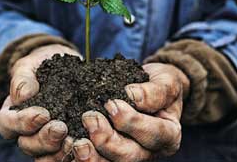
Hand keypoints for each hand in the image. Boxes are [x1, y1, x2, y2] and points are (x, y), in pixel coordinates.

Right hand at [0, 44, 81, 160]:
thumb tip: (24, 95)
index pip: (8, 125)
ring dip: (60, 151)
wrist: (65, 68)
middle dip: (44, 139)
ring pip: (47, 156)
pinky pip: (68, 154)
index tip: (42, 114)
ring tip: (76, 141)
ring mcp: (48, 141)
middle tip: (61, 128)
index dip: (23, 123)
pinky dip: (77, 153)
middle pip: (28, 145)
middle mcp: (27, 133)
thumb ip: (23, 78)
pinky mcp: (68, 142)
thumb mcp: (30, 65)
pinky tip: (89, 145)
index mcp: (12, 115)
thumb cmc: (42, 66)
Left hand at [73, 63, 188, 161]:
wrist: (151, 90)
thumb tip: (132, 95)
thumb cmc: (160, 86)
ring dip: (91, 156)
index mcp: (168, 136)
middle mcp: (149, 152)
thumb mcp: (166, 82)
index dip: (132, 122)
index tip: (113, 104)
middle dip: (107, 140)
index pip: (153, 134)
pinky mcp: (110, 156)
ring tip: (77, 141)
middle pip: (129, 157)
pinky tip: (68, 145)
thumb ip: (155, 92)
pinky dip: (81, 157)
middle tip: (89, 118)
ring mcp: (129, 157)